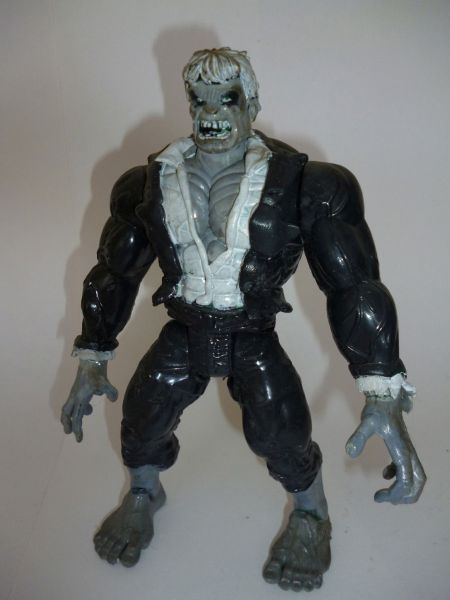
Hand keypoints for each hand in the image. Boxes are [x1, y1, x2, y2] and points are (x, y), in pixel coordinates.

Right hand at [61, 359, 117, 441]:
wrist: (91, 360)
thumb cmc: (97, 373)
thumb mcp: (106, 383)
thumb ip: (111, 392)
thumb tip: (113, 400)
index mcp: (80, 398)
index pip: (77, 417)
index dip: (78, 429)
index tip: (79, 439)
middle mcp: (75, 397)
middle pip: (66, 413)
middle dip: (67, 424)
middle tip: (69, 432)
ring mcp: (75, 392)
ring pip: (69, 408)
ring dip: (72, 416)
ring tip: (79, 423)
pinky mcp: (78, 389)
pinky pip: (75, 402)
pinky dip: (79, 408)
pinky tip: (89, 408)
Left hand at [345, 386, 425, 503]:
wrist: (385, 396)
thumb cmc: (377, 409)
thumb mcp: (366, 422)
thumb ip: (359, 437)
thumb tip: (350, 453)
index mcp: (401, 450)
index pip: (406, 479)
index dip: (395, 492)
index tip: (378, 496)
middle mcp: (408, 452)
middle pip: (418, 481)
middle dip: (406, 495)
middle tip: (386, 499)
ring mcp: (407, 449)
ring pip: (417, 475)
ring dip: (406, 488)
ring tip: (387, 493)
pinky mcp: (403, 446)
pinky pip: (408, 467)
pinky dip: (400, 476)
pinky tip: (385, 473)